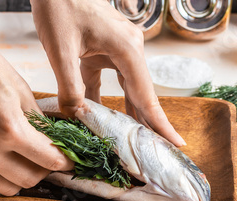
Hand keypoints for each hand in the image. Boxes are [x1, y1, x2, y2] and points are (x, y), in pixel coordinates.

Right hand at [0, 1, 72, 194]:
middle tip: (43, 159)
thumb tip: (53, 141)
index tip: (69, 161)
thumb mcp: (21, 89)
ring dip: (17, 178)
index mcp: (10, 128)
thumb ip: (38, 122)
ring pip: (5, 188)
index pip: (49, 160)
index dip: (65, 162)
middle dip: (43, 170)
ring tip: (18, 161)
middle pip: (29, 179)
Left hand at [31, 0, 185, 146]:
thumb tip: (75, 118)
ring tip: (135, 141)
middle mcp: (130, 49)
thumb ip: (69, 88)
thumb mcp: (60, 50)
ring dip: (130, 113)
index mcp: (127, 49)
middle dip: (149, 123)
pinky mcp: (106, 49)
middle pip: (143, 94)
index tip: (177, 143)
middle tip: (158, 151)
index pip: (146, 95)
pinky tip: (103, 118)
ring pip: (130, 88)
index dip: (160, 123)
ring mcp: (121, 48)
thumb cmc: (58, 7)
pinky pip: (112, 80)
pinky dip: (109, 99)